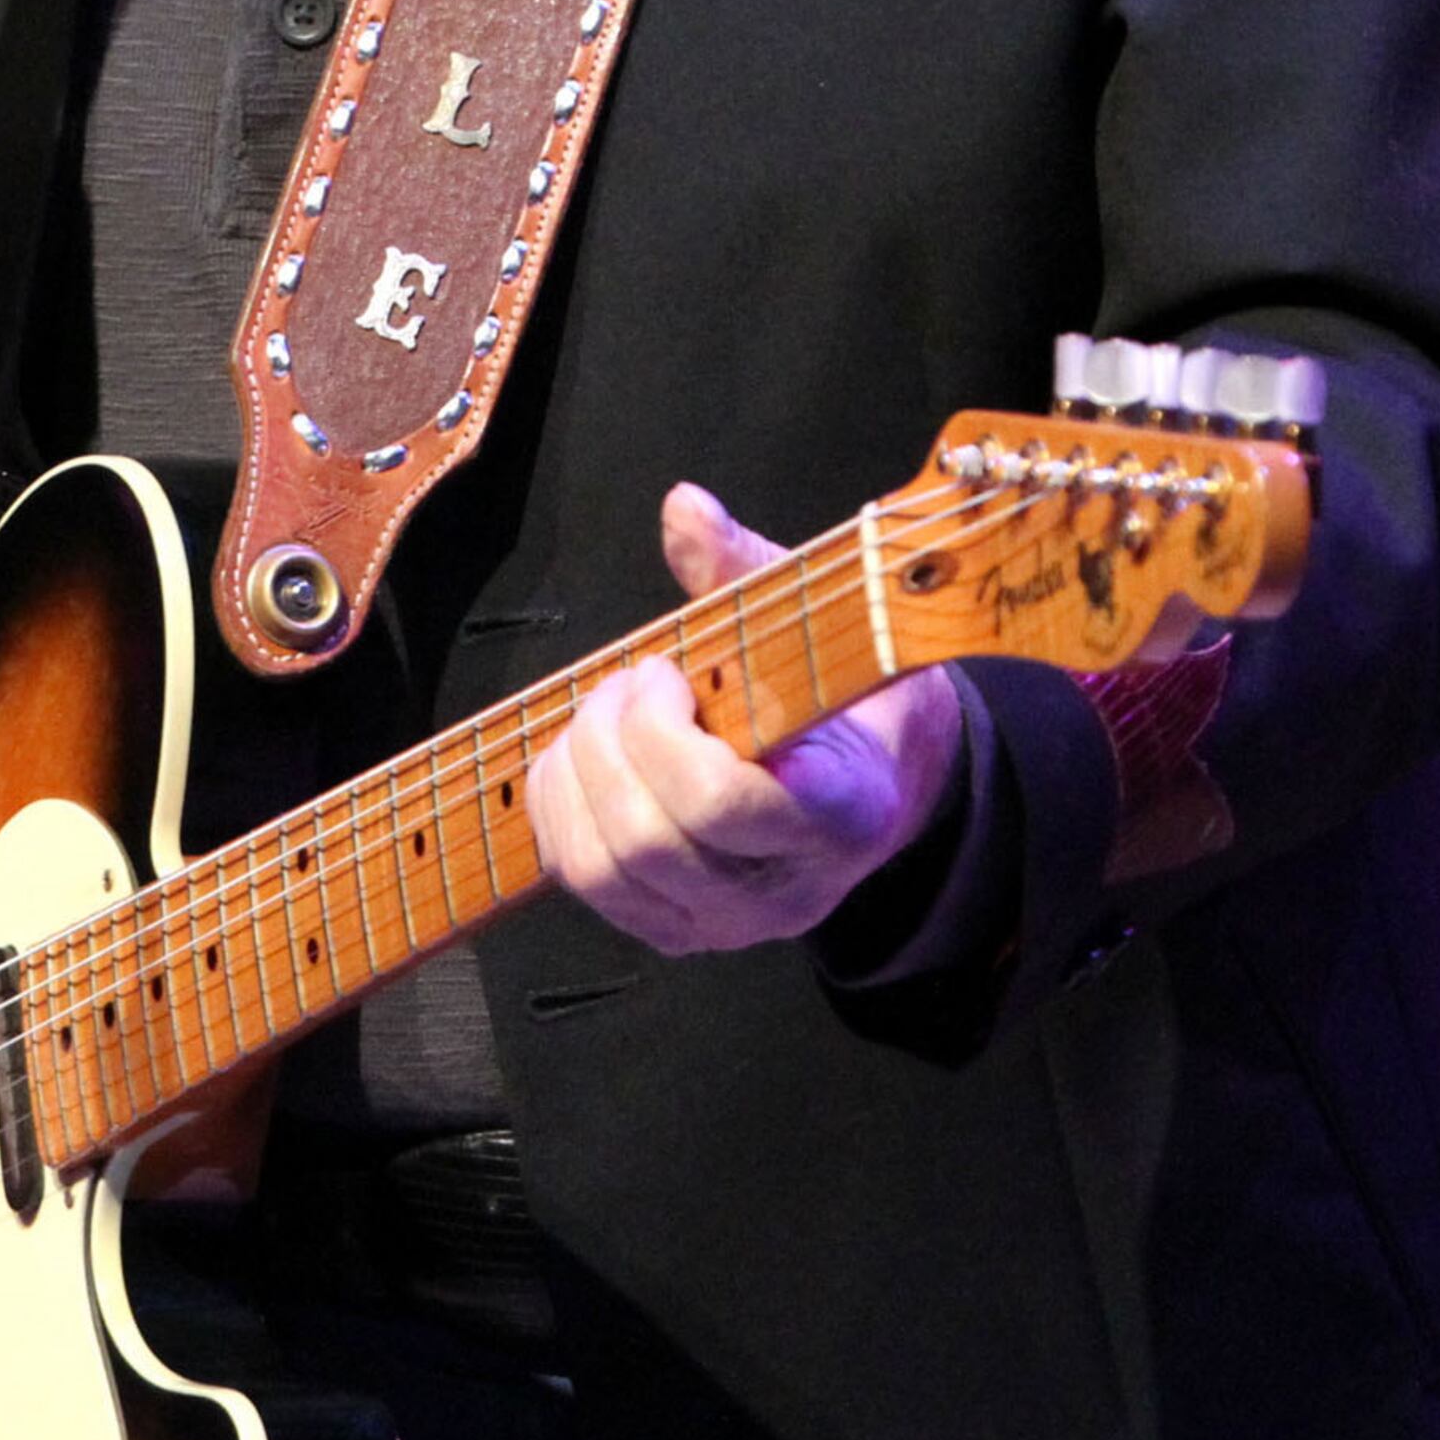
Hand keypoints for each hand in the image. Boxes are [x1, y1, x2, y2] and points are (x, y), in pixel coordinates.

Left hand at [529, 482, 965, 954]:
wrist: (880, 784)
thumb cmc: (844, 691)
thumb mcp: (817, 618)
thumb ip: (744, 568)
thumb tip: (683, 508)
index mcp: (841, 814)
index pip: (726, 806)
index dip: (666, 735)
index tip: (670, 671)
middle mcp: (785, 891)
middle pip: (650, 840)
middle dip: (610, 741)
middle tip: (632, 680)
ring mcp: (727, 924)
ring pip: (606, 870)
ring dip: (578, 773)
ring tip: (606, 713)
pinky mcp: (675, 930)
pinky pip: (583, 883)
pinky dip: (559, 808)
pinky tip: (584, 755)